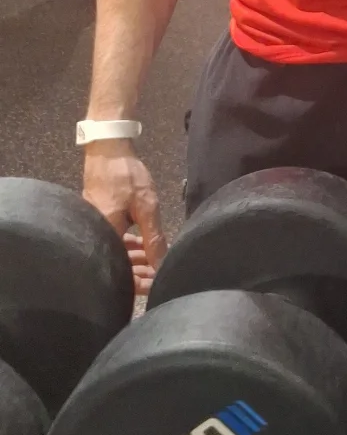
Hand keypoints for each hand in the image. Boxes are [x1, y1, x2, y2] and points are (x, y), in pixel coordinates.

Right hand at [83, 141, 167, 298]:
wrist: (107, 148)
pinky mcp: (98, 219)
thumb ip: (154, 238)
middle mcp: (96, 235)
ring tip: (155, 261)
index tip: (156, 286)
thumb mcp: (146, 206)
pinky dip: (127, 246)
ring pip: (115, 252)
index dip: (138, 284)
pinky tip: (143, 246)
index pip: (119, 273)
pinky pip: (113, 240)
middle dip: (139, 274)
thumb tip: (162, 265)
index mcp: (105, 236)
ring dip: (135, 260)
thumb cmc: (126, 176)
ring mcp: (96, 226)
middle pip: (116, 265)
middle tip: (159, 275)